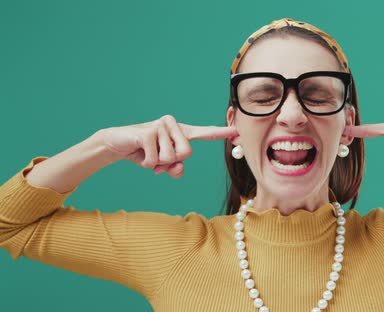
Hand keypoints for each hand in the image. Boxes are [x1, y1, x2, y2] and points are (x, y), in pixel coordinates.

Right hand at [98, 114, 238, 177]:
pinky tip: (139, 151)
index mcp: (180, 131)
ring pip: (170, 158)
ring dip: (157, 163)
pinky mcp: (148, 132)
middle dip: (171, 162)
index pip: (204, 133)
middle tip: (157, 156)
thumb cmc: (145, 153)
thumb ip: (175, 168)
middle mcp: (173, 124)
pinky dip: (147, 163)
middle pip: (186, 154)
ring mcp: (160, 126)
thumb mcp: (163, 165)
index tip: (237, 132)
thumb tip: (178, 168)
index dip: (220, 133)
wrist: (116, 144)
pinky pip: (155, 160)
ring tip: (147, 153)